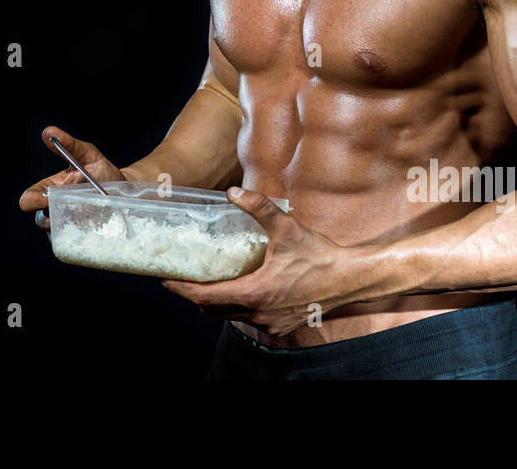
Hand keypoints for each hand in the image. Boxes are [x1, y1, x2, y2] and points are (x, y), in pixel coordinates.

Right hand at [18, 126, 129, 231]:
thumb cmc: (102, 170)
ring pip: (57, 232)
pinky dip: (81, 236)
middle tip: (69, 209)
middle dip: (50, 217)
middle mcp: (55, 208)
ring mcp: (67, 224)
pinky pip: (73, 242)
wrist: (125, 189)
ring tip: (90, 215)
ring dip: (70, 225)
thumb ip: (69, 145)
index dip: (32, 200)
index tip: (45, 198)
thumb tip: (49, 132)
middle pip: (40, 219)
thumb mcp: (87, 154)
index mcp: (50, 188)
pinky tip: (95, 226)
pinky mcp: (80, 236)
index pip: (30, 198)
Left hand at [159, 187, 359, 336]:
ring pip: (230, 317)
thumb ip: (259, 207)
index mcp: (254, 294)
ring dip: (215, 302)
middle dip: (194, 295)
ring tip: (206, 282)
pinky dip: (237, 307)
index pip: (205, 297)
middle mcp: (258, 314)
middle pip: (212, 310)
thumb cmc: (319, 255)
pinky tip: (239, 289)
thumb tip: (234, 192)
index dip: (182, 289)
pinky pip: (248, 319)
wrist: (350, 279)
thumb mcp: (287, 227)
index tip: (166, 280)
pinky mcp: (280, 326)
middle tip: (181, 278)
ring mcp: (269, 323)